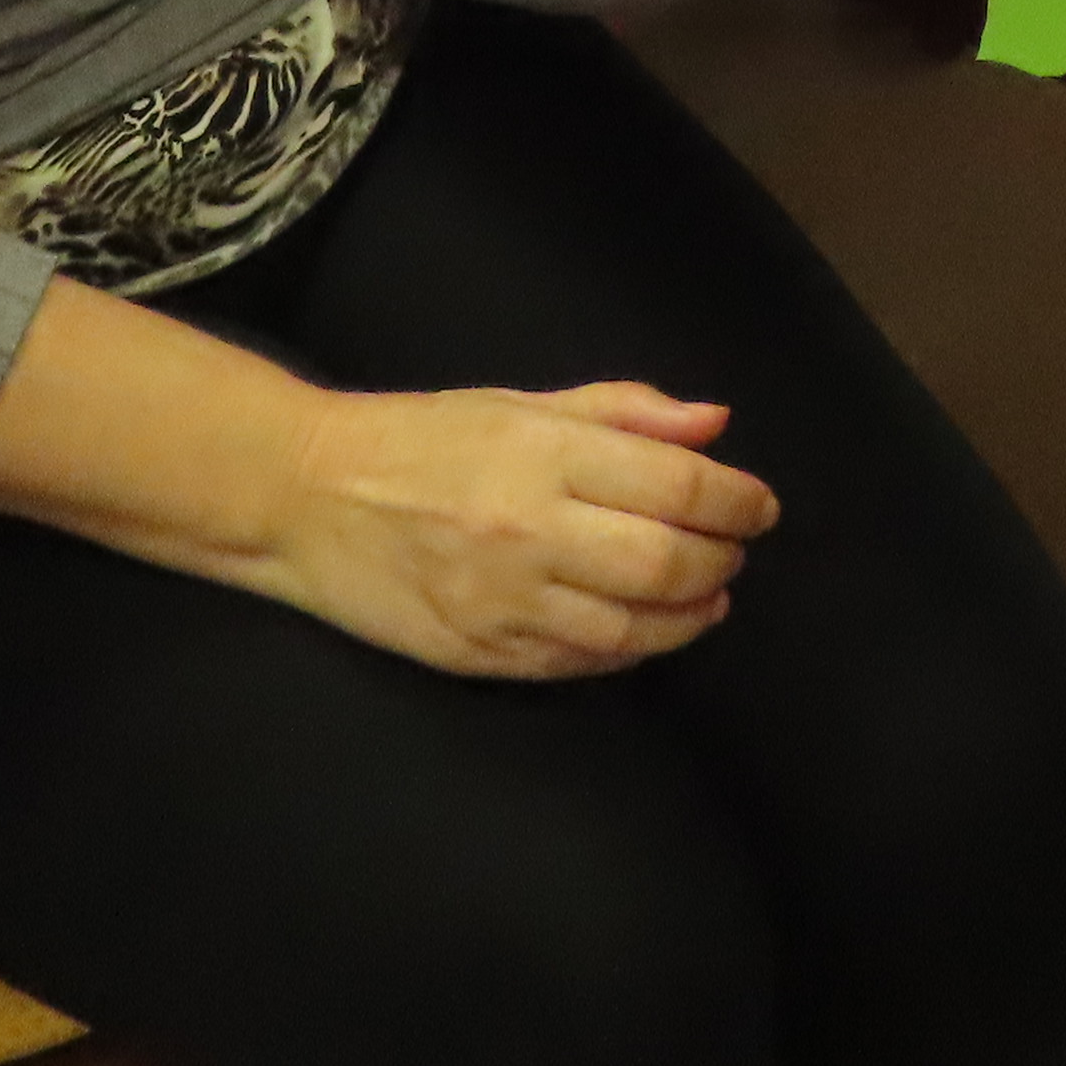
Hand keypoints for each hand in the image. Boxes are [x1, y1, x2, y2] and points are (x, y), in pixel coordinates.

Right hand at [259, 382, 779, 680]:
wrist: (306, 496)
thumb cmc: (423, 437)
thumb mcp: (521, 402)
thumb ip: (625, 412)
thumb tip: (716, 425)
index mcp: (541, 453)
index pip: (674, 482)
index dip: (735, 498)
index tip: (759, 505)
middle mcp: (528, 528)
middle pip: (663, 561)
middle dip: (719, 559)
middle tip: (734, 551)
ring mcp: (503, 600)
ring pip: (631, 626)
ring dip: (688, 614)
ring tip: (706, 595)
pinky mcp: (481, 653)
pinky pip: (580, 663)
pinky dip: (630, 648)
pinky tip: (647, 628)